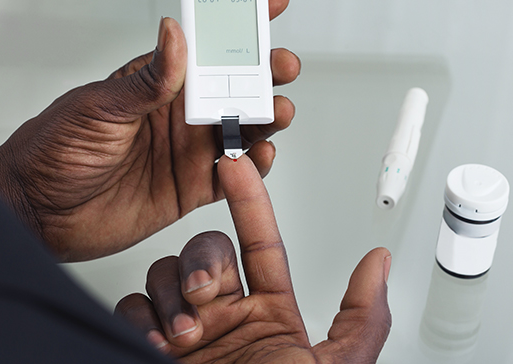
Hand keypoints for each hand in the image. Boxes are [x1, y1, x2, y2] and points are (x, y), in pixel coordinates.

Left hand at [0, 0, 299, 261]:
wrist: (40, 212)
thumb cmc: (56, 151)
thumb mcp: (99, 106)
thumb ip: (146, 79)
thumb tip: (176, 34)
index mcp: (157, 83)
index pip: (205, 45)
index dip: (240, 22)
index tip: (272, 2)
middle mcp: (177, 114)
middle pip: (235, 86)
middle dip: (266, 71)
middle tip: (282, 65)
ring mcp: (187, 150)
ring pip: (242, 127)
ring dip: (266, 118)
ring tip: (279, 111)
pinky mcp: (190, 187)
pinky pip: (233, 174)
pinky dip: (253, 165)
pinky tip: (261, 155)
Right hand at [115, 155, 391, 362]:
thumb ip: (361, 318)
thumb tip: (379, 261)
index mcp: (268, 315)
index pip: (258, 241)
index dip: (249, 200)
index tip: (237, 166)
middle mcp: (224, 317)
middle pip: (204, 251)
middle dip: (202, 263)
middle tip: (208, 295)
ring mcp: (185, 331)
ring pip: (166, 274)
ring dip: (172, 294)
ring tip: (185, 335)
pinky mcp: (148, 346)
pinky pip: (133, 307)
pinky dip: (140, 316)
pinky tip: (156, 342)